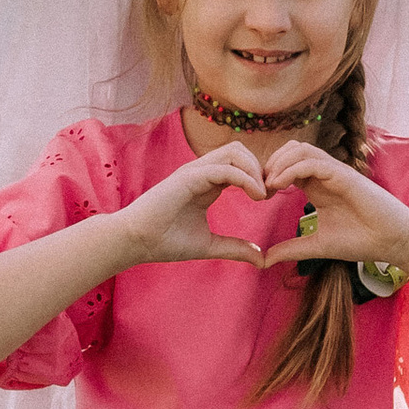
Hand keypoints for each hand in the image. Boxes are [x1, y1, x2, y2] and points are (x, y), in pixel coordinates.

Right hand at [122, 139, 275, 262]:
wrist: (135, 242)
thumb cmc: (164, 241)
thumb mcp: (208, 245)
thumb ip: (234, 248)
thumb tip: (260, 258)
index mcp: (207, 183)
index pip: (240, 164)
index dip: (259, 176)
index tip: (272, 197)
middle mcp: (201, 172)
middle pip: (240, 150)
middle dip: (260, 167)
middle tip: (272, 193)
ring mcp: (194, 171)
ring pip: (234, 151)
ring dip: (255, 169)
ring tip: (263, 195)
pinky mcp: (189, 177)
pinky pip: (225, 169)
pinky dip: (245, 179)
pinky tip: (256, 196)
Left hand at [251, 141, 408, 275]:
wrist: (393, 242)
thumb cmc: (361, 241)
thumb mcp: (317, 246)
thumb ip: (291, 249)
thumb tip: (264, 260)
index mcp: (318, 186)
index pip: (288, 165)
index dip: (269, 175)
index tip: (258, 196)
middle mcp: (326, 174)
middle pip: (291, 149)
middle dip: (270, 163)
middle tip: (258, 187)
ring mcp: (336, 172)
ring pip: (301, 149)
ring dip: (279, 162)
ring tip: (267, 185)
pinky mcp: (345, 175)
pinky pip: (313, 162)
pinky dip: (292, 169)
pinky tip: (280, 186)